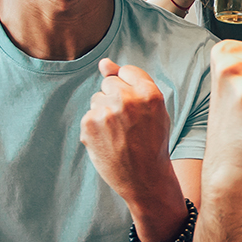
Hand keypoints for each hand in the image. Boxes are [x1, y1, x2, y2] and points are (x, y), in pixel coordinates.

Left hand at [81, 59, 174, 203]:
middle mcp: (127, 99)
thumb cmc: (151, 142)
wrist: (144, 179)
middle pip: (109, 82)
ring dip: (104, 112)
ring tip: (119, 134)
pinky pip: (89, 115)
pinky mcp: (89, 125)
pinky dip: (96, 128)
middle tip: (128, 123)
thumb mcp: (152, 110)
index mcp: (150, 93)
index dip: (130, 88)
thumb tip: (103, 62)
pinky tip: (109, 141)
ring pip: (97, 99)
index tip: (135, 106)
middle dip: (115, 98)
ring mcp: (106, 112)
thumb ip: (130, 82)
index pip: (127, 71)